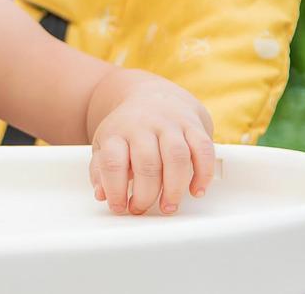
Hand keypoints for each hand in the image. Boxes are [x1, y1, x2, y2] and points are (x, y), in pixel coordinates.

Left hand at [88, 86, 214, 215]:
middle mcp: (143, 126)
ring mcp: (170, 124)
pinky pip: (203, 149)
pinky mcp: (193, 126)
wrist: (154, 95)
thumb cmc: (129, 127)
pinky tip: (197, 190)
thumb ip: (101, 169)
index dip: (115, 189)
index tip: (119, 206)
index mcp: (117, 132)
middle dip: (146, 194)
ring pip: (176, 156)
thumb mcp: (106, 143)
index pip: (113, 162)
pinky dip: (203, 174)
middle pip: (147, 163)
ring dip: (175, 188)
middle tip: (142, 209)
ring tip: (168, 206)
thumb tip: (101, 194)